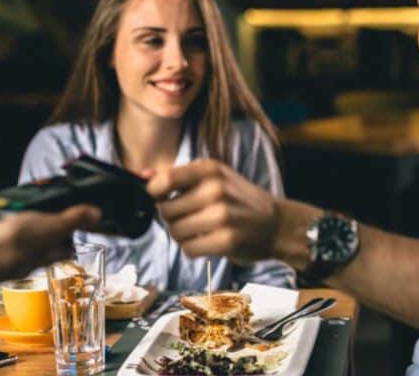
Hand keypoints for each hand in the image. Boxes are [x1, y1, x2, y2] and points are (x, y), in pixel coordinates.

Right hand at [0, 205, 100, 277]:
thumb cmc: (18, 246)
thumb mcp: (53, 225)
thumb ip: (74, 219)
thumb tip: (97, 214)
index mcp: (45, 253)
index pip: (62, 248)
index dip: (66, 239)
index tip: (68, 232)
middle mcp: (21, 260)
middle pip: (29, 247)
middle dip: (27, 234)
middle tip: (24, 220)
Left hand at [147, 159, 278, 262]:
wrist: (277, 223)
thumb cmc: (240, 200)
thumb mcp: (215, 177)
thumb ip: (178, 176)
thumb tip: (141, 175)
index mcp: (210, 169)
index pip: (163, 181)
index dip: (155, 194)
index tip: (165, 199)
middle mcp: (215, 189)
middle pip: (165, 211)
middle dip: (172, 219)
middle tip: (189, 219)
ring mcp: (222, 215)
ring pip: (175, 232)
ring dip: (182, 236)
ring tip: (199, 231)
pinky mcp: (226, 240)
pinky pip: (188, 249)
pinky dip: (193, 249)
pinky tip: (207, 243)